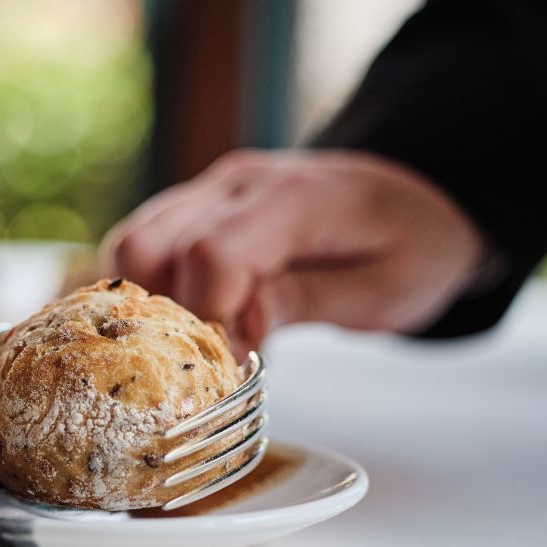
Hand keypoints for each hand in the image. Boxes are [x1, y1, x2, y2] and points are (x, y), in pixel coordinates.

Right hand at [102, 149, 484, 351]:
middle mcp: (236, 183)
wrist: (416, 196)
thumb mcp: (384, 291)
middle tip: (218, 357)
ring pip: (131, 246)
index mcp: (293, 198)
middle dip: (169, 320)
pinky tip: (200, 318)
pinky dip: (154, 291)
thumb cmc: (411, 248)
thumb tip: (240, 322)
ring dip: (153, 307)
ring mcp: (209, 189)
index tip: (233, 363)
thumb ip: (307, 300)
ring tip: (210, 339)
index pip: (209, 254)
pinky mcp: (194, 206)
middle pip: (147, 248)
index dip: (207, 320)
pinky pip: (142, 246)